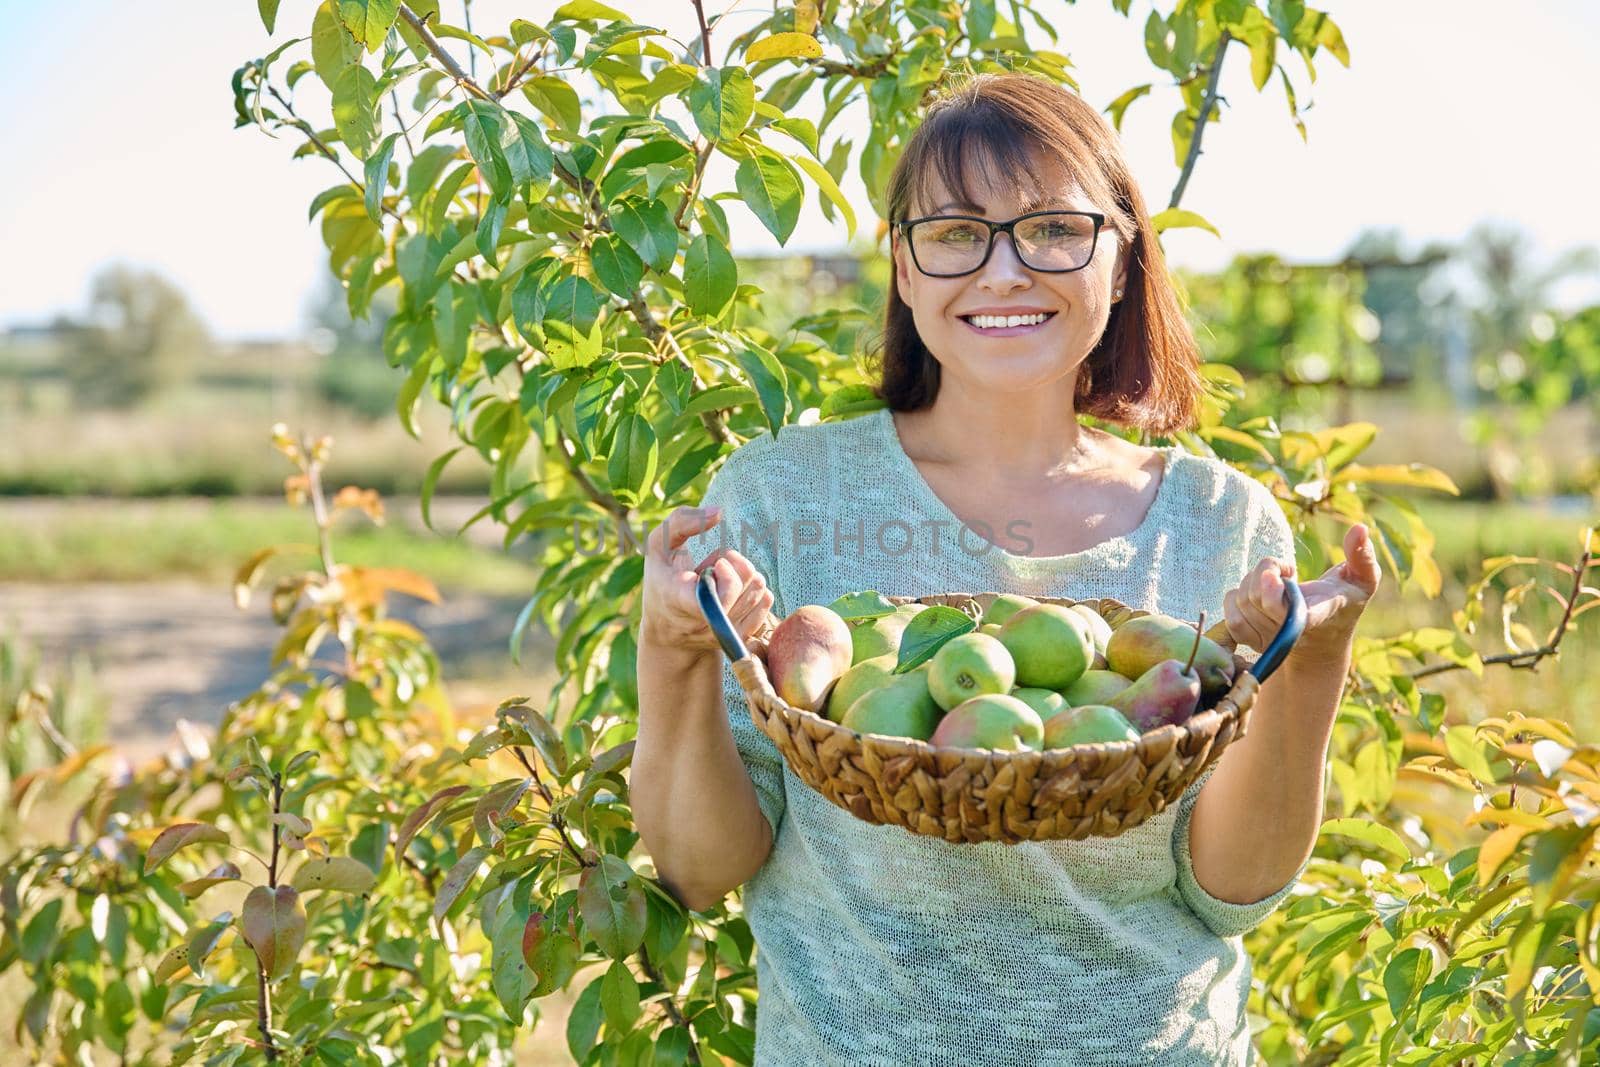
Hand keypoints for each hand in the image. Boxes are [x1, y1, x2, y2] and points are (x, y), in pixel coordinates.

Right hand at [640, 504, 775, 658]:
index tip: (715, 563)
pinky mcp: (740, 637)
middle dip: (736, 565)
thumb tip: (718, 512)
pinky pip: (766, 602)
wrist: (667, 633)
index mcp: (680, 599)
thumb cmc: (662, 581)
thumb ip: (681, 522)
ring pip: (759, 591)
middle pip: (746, 585)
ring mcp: (725, 632)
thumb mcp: (658, 546)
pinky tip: (735, 590)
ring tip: (721, 579)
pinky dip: (754, 588)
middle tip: (716, 566)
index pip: (720, 595)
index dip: (726, 574)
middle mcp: (704, 622)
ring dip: (744, 575)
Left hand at [1223, 523, 1381, 656]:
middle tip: (1284, 571)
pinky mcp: (1250, 639)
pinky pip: (1230, 611)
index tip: (1277, 576)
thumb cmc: (1344, 603)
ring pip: (1242, 600)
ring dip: (1252, 581)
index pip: (1293, 614)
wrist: (1323, 642)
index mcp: (1319, 616)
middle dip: (1265, 572)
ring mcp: (1269, 639)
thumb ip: (1362, 556)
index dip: (1275, 597)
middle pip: (1258, 598)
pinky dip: (1236, 596)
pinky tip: (1256, 593)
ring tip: (1274, 582)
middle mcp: (1291, 633)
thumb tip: (1360, 528)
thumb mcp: (1363, 579)